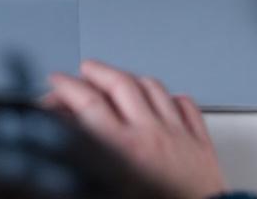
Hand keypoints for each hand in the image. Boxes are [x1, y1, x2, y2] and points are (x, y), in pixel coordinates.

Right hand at [44, 60, 227, 198]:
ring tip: (119, 77)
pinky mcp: (200, 144)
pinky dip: (173, 97)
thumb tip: (70, 138)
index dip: (66, 87)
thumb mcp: (109, 188)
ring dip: (131, 77)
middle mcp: (151, 134)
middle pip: (120, 84)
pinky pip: (187, 106)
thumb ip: (87, 156)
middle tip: (84, 70)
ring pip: (153, 87)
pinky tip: (166, 98)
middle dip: (96, 71)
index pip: (88, 102)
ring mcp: (178, 135)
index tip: (56, 82)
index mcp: (123, 149)